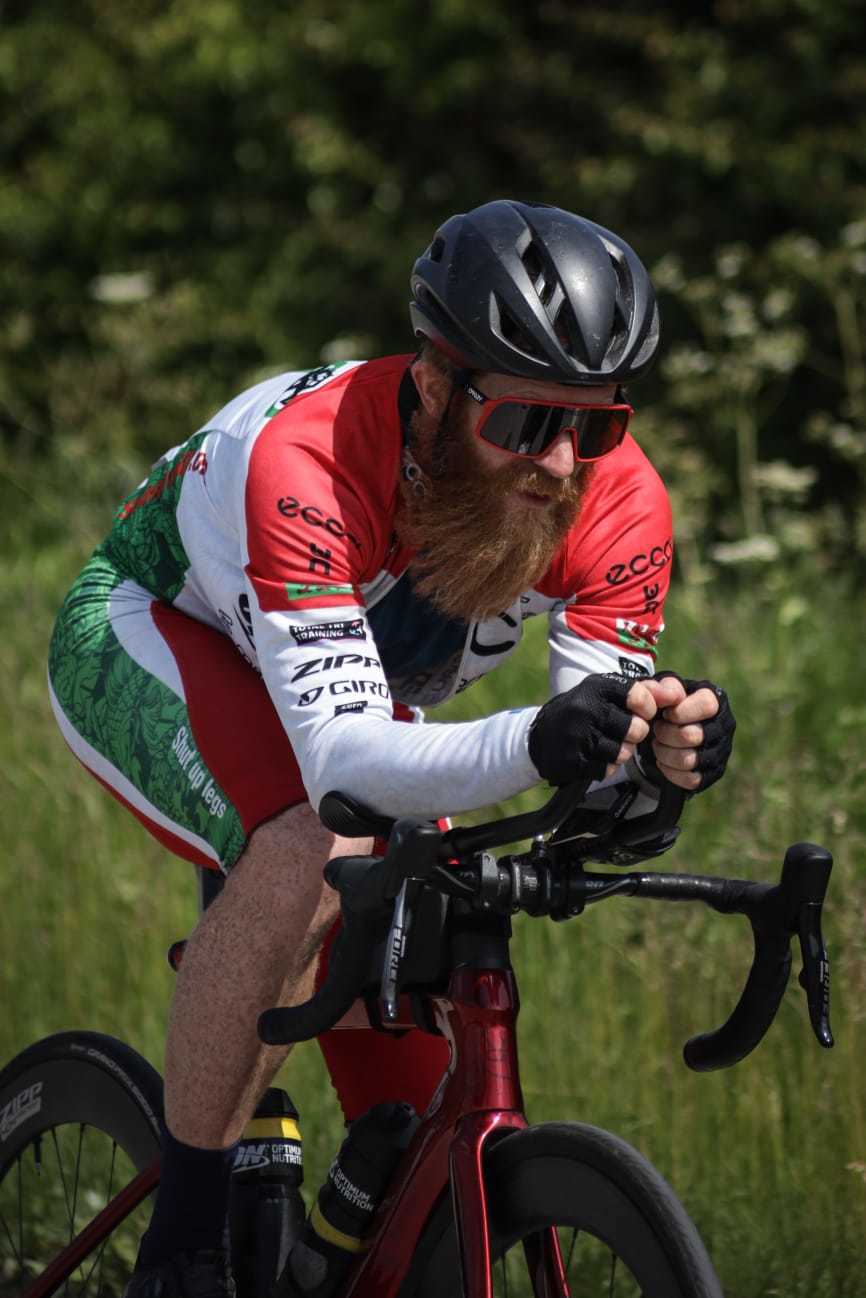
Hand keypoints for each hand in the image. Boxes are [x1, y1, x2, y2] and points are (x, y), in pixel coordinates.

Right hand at [529, 672, 666, 785]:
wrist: (541, 736)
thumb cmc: (584, 711)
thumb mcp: (607, 693)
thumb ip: (644, 691)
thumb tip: (676, 693)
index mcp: (597, 687)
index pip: (640, 697)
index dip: (647, 709)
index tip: (642, 713)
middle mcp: (585, 708)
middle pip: (636, 730)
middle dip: (635, 735)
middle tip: (623, 732)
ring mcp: (577, 736)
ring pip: (622, 753)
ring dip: (621, 753)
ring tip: (609, 745)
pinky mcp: (572, 760)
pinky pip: (606, 770)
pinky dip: (605, 767)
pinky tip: (595, 757)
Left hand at [641, 672, 735, 792]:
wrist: (669, 728)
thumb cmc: (669, 703)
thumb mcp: (665, 687)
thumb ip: (666, 686)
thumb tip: (672, 696)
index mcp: (717, 700)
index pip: (706, 705)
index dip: (679, 712)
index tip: (665, 714)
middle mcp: (725, 726)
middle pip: (692, 735)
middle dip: (665, 734)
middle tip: (657, 730)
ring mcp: (722, 751)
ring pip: (689, 760)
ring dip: (664, 753)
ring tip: (658, 744)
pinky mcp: (714, 773)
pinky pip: (691, 779)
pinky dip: (670, 771)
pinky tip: (663, 761)